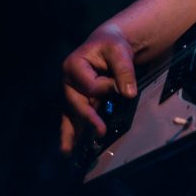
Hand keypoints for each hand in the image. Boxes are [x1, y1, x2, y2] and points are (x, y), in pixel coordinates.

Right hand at [59, 23, 137, 155]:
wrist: (107, 44)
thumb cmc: (112, 45)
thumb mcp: (119, 51)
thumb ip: (124, 70)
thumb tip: (128, 94)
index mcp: (74, 65)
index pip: (90, 85)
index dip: (106, 88)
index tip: (120, 86)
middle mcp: (68, 81)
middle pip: (76, 102)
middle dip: (87, 118)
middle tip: (100, 132)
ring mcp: (72, 92)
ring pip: (70, 114)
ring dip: (70, 133)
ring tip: (66, 152)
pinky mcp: (78, 100)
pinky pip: (73, 117)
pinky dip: (71, 132)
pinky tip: (68, 147)